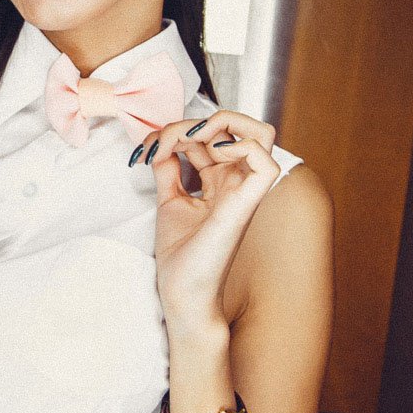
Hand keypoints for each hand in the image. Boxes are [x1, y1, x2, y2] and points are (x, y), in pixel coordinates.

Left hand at [131, 111, 280, 329]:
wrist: (181, 292)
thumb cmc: (180, 257)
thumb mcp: (169, 200)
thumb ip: (168, 169)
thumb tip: (160, 143)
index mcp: (219, 182)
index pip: (211, 135)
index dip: (176, 130)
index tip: (147, 147)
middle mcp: (235, 183)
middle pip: (237, 126)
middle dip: (197, 120)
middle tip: (165, 140)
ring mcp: (244, 191)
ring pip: (261, 132)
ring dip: (221, 122)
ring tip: (188, 139)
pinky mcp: (248, 203)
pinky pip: (266, 160)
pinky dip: (239, 145)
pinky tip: (210, 156)